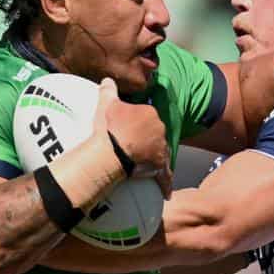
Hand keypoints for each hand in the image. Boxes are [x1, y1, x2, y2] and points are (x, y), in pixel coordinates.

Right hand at [94, 78, 172, 197]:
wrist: (111, 152)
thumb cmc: (109, 128)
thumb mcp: (107, 104)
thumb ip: (108, 90)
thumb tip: (107, 80)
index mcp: (149, 113)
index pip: (146, 116)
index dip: (136, 122)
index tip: (127, 128)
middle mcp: (159, 130)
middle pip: (154, 134)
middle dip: (146, 139)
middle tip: (131, 146)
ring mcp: (161, 149)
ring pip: (160, 153)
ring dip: (154, 157)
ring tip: (143, 164)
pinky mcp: (159, 167)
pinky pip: (164, 176)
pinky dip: (166, 184)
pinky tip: (167, 193)